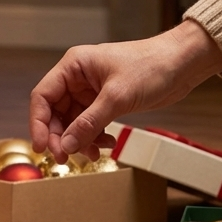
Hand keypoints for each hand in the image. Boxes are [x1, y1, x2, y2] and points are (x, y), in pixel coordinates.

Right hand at [29, 20, 221, 161]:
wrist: (183, 63)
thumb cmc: (151, 67)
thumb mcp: (117, 97)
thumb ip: (89, 122)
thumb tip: (66, 145)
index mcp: (73, 66)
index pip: (43, 96)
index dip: (38, 123)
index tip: (42, 146)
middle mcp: (77, 78)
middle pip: (55, 112)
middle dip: (60, 136)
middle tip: (65, 157)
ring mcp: (90, 91)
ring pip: (72, 121)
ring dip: (78, 139)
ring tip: (91, 154)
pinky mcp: (104, 101)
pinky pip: (89, 124)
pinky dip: (93, 137)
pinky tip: (106, 143)